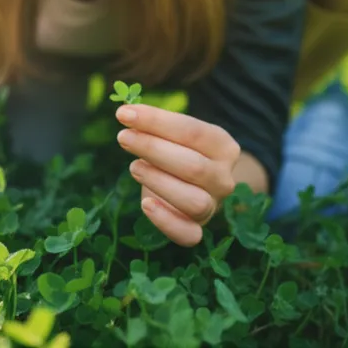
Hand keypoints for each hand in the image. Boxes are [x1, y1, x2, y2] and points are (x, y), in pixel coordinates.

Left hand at [115, 104, 240, 246]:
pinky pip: (188, 234)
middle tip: (123, 137)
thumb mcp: (174, 136)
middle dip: (153, 149)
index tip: (125, 113)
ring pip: (193, 200)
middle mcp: (224, 178)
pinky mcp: (198, 229)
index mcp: (223, 146)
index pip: (192, 131)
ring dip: (159, 181)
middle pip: (193, 166)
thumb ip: (156, 126)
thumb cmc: (179, 153)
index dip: (157, 121)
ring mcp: (213, 206)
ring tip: (133, 167)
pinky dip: (165, 221)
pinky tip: (145, 204)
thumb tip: (127, 113)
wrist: (195, 186)